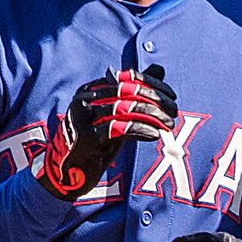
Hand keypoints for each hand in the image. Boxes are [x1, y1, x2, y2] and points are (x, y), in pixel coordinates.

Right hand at [35, 64, 176, 200]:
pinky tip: (154, 134)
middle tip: (174, 111)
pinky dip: (140, 129)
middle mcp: (84, 99)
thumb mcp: (116, 116)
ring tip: (169, 124)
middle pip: (127, 91)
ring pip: (124, 109)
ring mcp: (82, 117)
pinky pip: (118, 128)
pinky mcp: (86, 138)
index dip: (152, 85)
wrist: (67, 173)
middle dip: (155, 100)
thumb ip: (135, 95)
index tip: (172, 96)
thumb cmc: (95, 143)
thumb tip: (159, 69)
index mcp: (90, 89)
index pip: (127, 78)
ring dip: (151, 116)